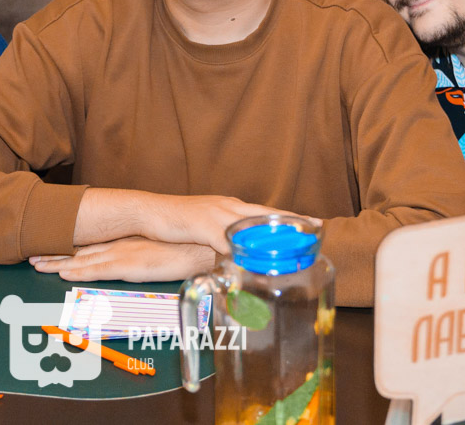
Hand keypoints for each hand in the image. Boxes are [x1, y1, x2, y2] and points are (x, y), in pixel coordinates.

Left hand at [30, 237, 214, 282]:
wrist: (199, 245)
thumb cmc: (183, 249)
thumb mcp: (157, 251)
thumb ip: (142, 254)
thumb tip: (135, 260)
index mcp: (126, 241)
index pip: (91, 244)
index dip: (68, 247)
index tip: (50, 248)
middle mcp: (119, 245)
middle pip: (80, 251)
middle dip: (55, 254)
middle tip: (33, 256)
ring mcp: (122, 254)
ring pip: (82, 261)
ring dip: (58, 263)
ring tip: (37, 264)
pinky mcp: (129, 266)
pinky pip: (98, 271)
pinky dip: (79, 272)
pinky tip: (63, 274)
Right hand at [147, 194, 317, 254]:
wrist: (148, 211)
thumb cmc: (176, 222)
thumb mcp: (205, 229)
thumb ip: (223, 239)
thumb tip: (238, 255)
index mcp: (230, 206)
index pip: (267, 211)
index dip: (291, 217)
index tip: (315, 222)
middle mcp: (228, 206)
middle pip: (266, 213)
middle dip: (291, 221)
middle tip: (316, 227)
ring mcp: (216, 213)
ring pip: (251, 224)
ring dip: (272, 236)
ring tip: (292, 246)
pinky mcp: (203, 224)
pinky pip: (226, 238)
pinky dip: (240, 249)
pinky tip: (252, 258)